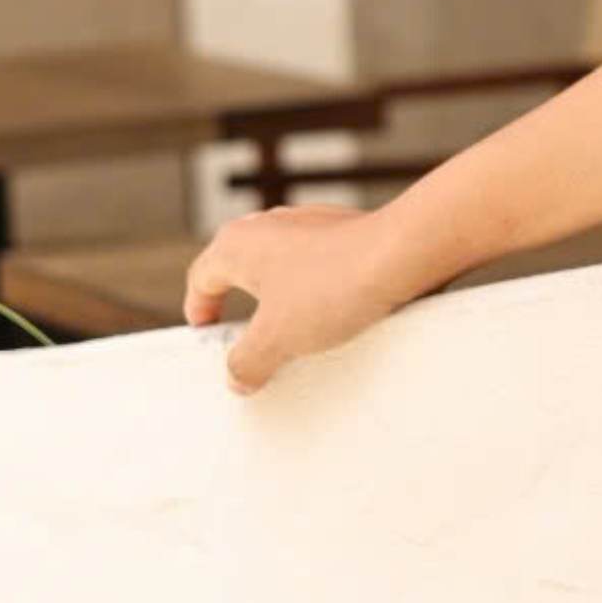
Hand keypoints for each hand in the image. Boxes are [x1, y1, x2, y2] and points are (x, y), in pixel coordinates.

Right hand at [181, 199, 414, 393]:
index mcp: (236, 244)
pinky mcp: (342, 234)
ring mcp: (307, 226)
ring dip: (283, 303)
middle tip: (251, 344)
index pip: (201, 279)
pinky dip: (317, 293)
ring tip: (297, 337)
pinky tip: (335, 319)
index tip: (210, 337)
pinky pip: (317, 268)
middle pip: (238, 272)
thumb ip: (247, 361)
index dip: (200, 312)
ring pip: (280, 270)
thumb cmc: (334, 285)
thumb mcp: (276, 339)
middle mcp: (267, 226)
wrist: (402, 256)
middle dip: (242, 310)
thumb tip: (238, 376)